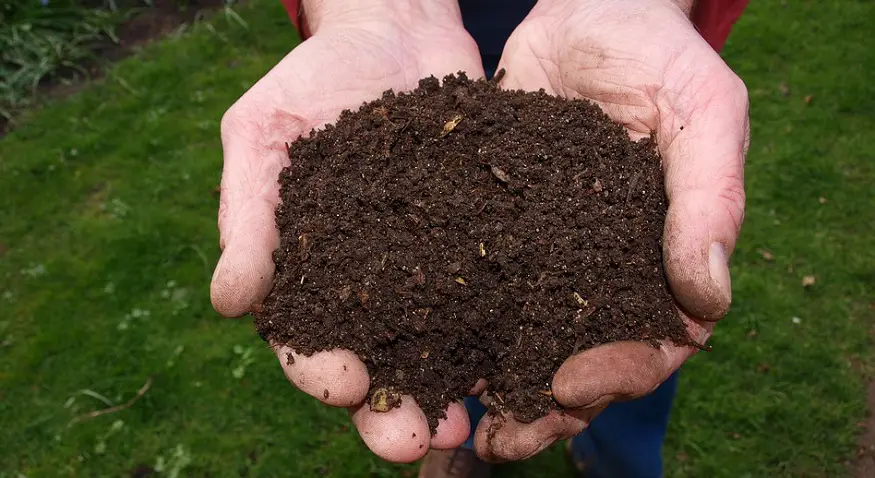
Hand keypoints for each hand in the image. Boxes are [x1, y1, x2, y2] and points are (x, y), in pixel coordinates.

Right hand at [210, 0, 483, 462]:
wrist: (395, 31)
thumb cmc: (313, 80)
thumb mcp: (262, 134)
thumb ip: (247, 215)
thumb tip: (228, 303)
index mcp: (310, 272)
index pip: (306, 339)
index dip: (320, 370)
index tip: (343, 384)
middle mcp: (372, 285)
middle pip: (378, 364)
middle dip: (391, 410)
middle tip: (412, 441)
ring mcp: (431, 268)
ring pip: (440, 347)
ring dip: (451, 392)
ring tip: (470, 426)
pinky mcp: (482, 243)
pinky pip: (496, 295)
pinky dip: (507, 332)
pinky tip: (524, 359)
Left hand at [473, 0, 748, 460]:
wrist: (585, 8)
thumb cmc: (656, 53)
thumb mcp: (701, 109)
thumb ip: (710, 198)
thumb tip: (709, 301)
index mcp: (662, 258)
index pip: (654, 342)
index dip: (618, 374)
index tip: (570, 386)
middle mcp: (601, 269)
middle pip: (580, 360)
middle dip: (544, 406)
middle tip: (501, 440)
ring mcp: (545, 254)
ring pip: (522, 338)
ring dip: (491, 384)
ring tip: (452, 420)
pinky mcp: (493, 229)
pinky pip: (472, 287)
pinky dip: (449, 324)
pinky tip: (416, 350)